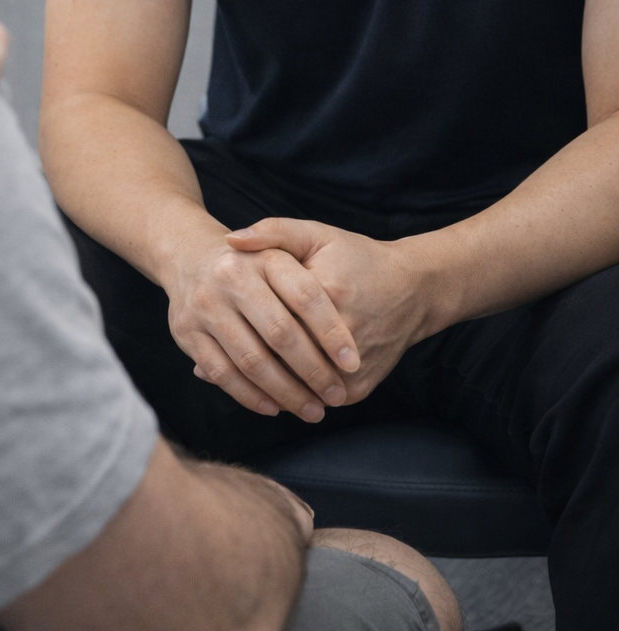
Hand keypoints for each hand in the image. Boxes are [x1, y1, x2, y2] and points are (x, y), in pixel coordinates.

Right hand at [161, 223, 360, 421]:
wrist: (191, 257)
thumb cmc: (254, 262)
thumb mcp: (285, 245)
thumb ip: (324, 272)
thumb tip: (342, 305)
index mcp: (264, 257)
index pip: (306, 296)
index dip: (331, 332)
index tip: (352, 363)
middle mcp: (231, 277)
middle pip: (280, 333)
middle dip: (313, 371)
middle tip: (335, 394)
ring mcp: (206, 305)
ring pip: (252, 360)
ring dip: (286, 392)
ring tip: (312, 410)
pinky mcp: (187, 332)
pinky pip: (222, 373)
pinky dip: (250, 396)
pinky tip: (274, 407)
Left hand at [227, 219, 430, 401]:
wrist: (412, 290)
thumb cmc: (356, 258)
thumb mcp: (317, 235)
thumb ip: (273, 232)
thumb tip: (230, 240)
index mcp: (326, 292)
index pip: (269, 316)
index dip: (241, 323)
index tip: (218, 323)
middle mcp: (341, 336)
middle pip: (279, 355)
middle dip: (248, 357)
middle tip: (220, 353)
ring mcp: (351, 369)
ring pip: (294, 384)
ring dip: (265, 383)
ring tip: (237, 371)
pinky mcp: (358, 389)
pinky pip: (313, 398)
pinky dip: (289, 393)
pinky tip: (266, 385)